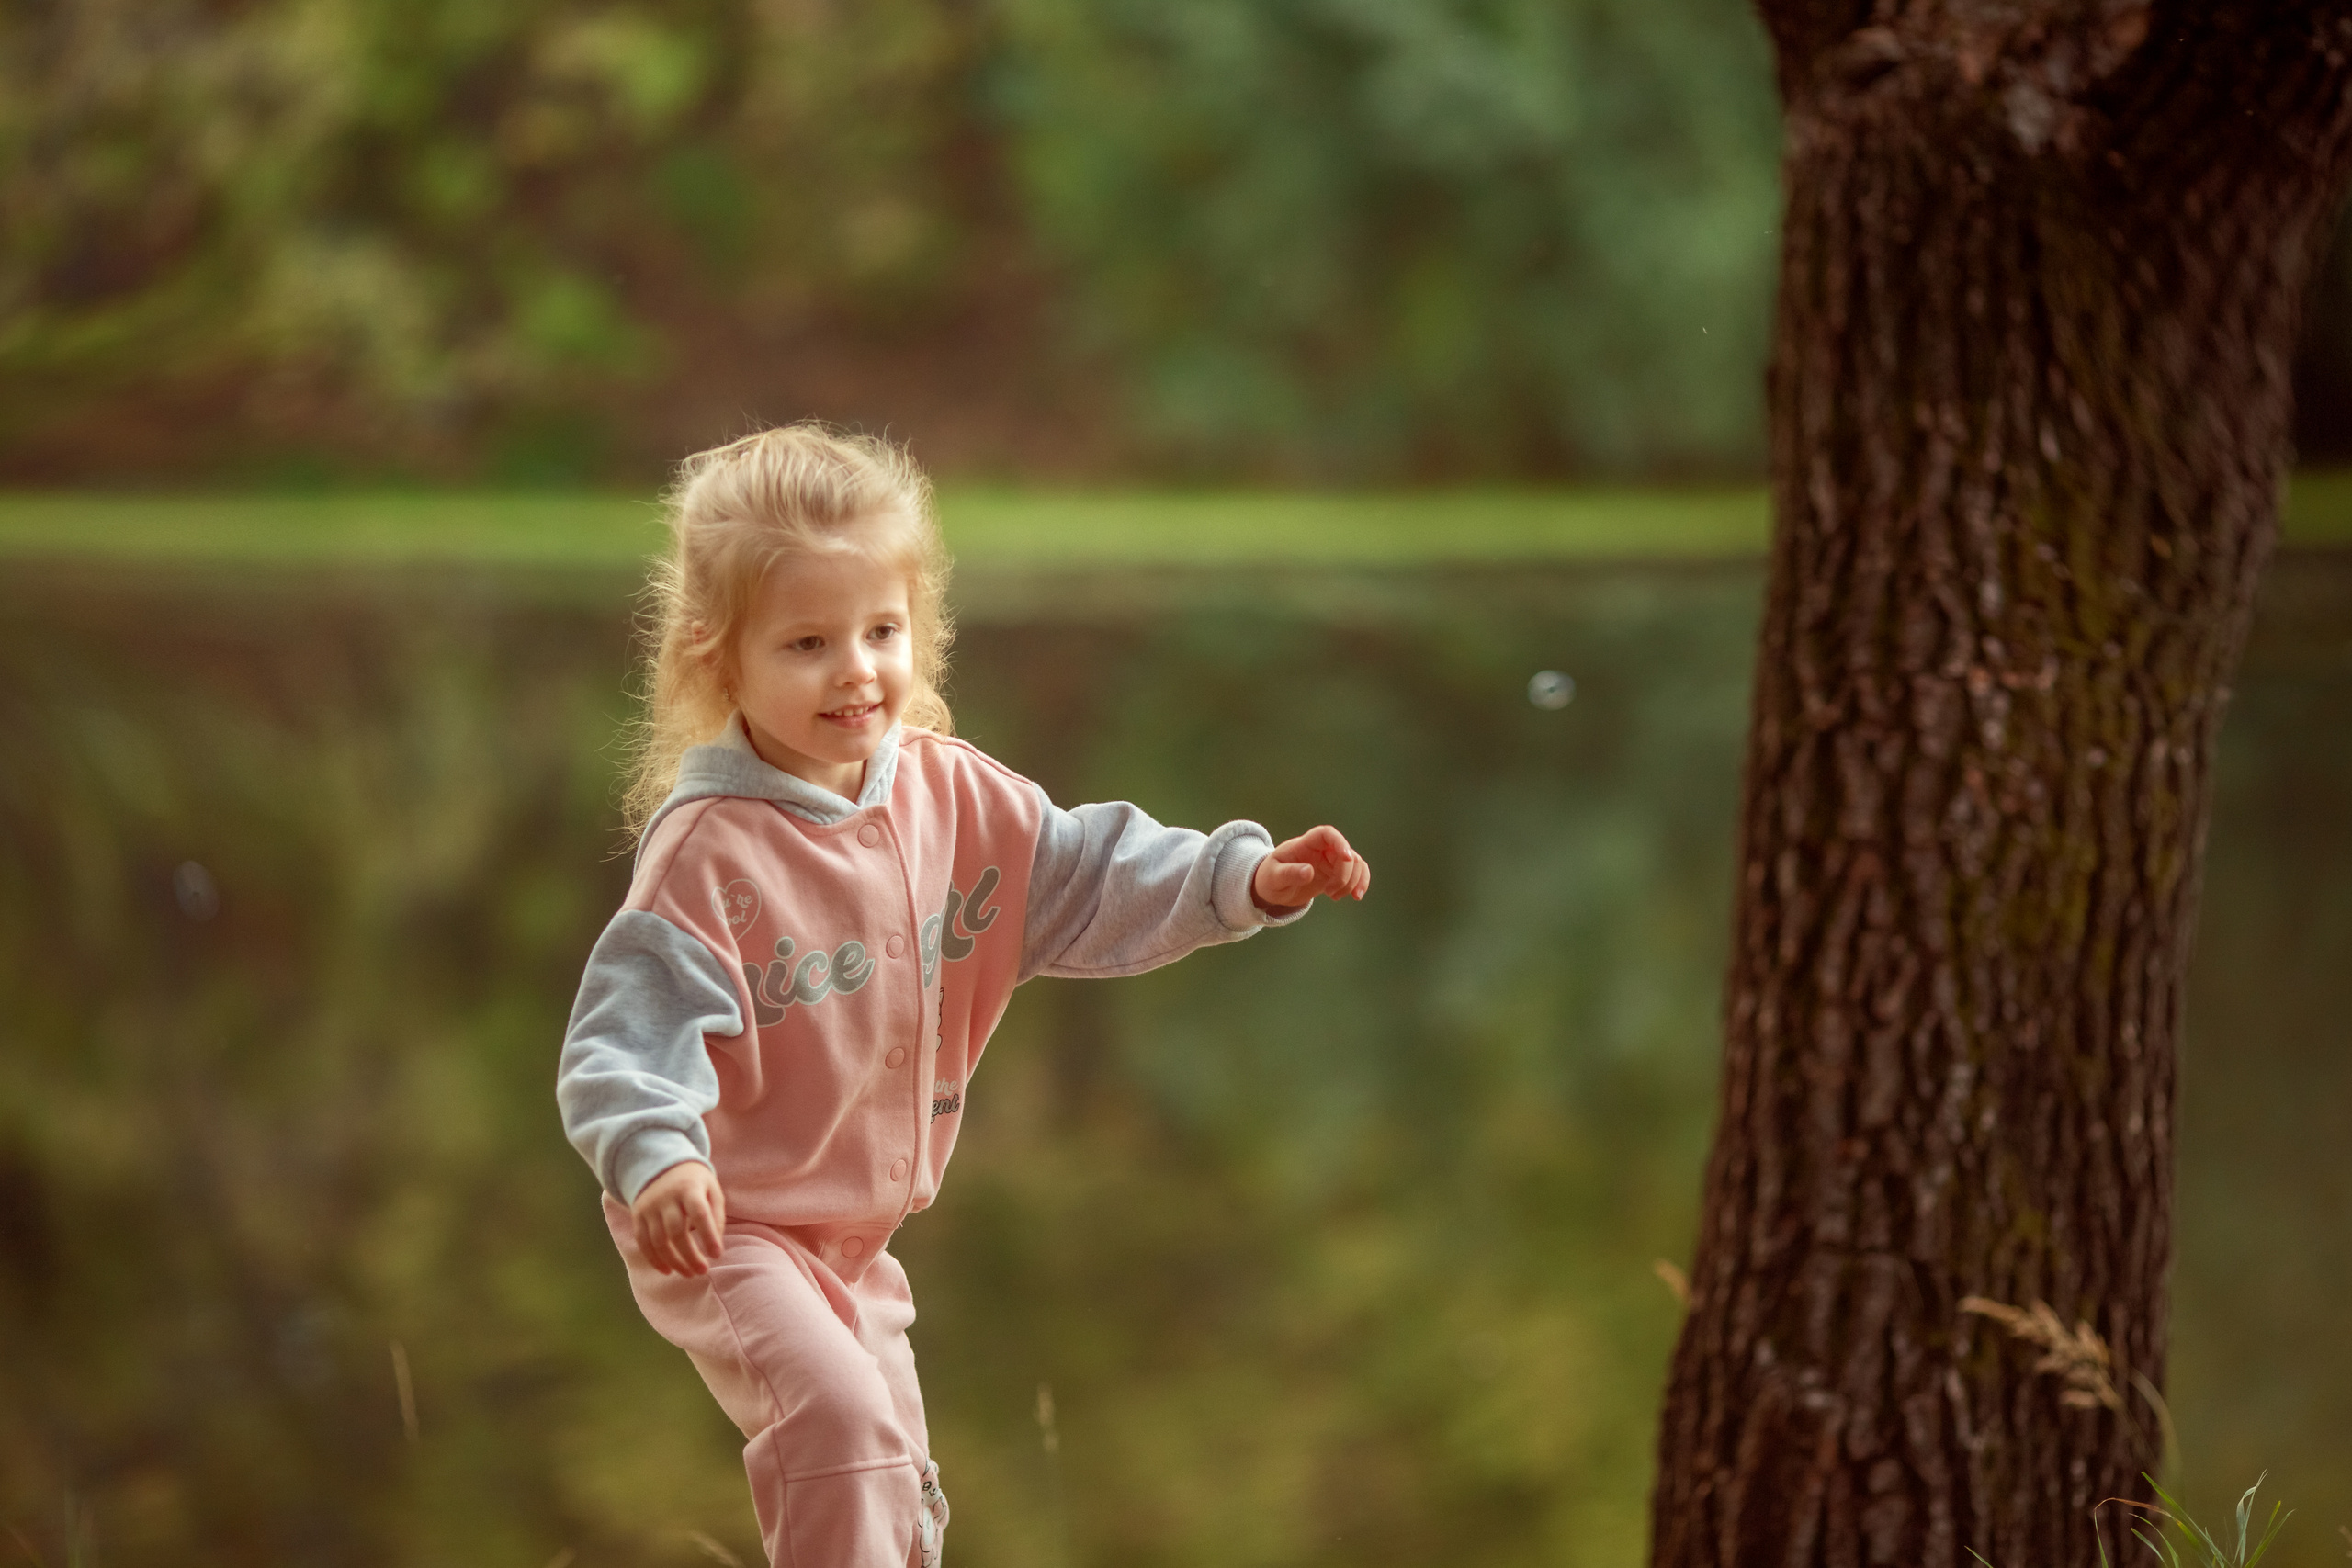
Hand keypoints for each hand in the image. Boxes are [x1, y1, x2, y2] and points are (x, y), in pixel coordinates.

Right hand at [631, 1161, 726, 1275]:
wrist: (661, 1166)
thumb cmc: (694, 1183)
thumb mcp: (711, 1190)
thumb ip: (716, 1216)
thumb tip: (714, 1247)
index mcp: (689, 1188)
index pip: (699, 1214)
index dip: (708, 1236)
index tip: (717, 1255)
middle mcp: (667, 1197)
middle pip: (676, 1232)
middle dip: (690, 1255)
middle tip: (703, 1270)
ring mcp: (649, 1207)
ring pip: (658, 1241)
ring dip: (674, 1262)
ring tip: (690, 1273)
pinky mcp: (638, 1215)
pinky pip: (643, 1242)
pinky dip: (654, 1260)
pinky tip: (668, 1271)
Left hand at [1252, 825, 1370, 910]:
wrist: (1273, 889)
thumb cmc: (1269, 879)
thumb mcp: (1274, 878)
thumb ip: (1289, 873)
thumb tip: (1309, 872)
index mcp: (1305, 844)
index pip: (1326, 834)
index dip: (1340, 842)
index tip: (1347, 858)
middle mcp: (1321, 850)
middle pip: (1345, 853)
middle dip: (1345, 874)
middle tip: (1330, 893)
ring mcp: (1330, 861)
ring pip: (1355, 863)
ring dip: (1352, 881)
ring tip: (1335, 897)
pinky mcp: (1336, 874)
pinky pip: (1356, 873)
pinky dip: (1360, 883)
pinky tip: (1355, 897)